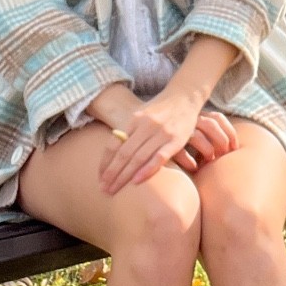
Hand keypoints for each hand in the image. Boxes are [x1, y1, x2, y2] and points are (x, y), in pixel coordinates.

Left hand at [99, 91, 232, 193]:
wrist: (185, 96)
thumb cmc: (160, 109)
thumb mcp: (141, 114)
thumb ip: (128, 131)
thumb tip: (111, 152)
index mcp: (134, 119)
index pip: (114, 144)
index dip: (105, 162)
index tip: (99, 178)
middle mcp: (146, 125)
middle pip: (124, 153)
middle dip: (112, 173)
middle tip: (104, 189)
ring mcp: (161, 132)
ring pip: (138, 157)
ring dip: (124, 176)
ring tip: (114, 190)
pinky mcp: (176, 140)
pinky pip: (159, 157)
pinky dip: (147, 170)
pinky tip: (136, 181)